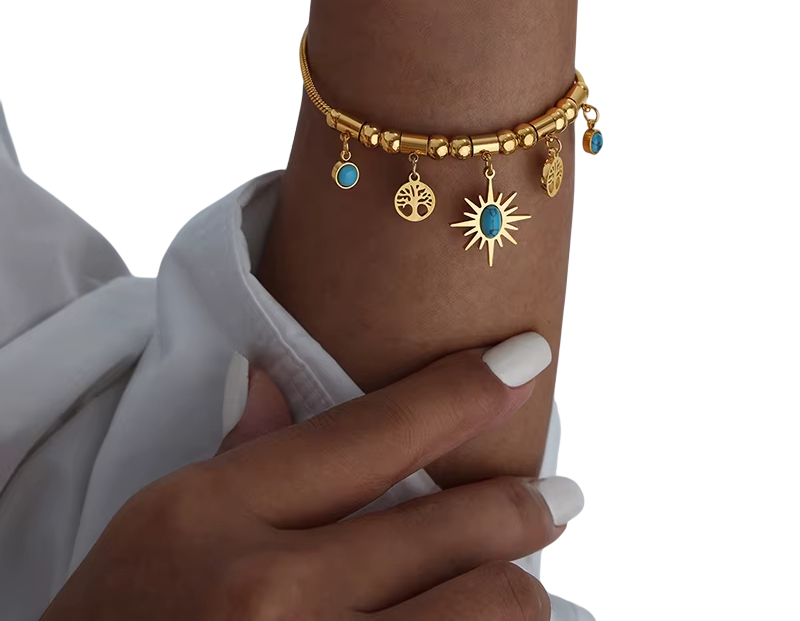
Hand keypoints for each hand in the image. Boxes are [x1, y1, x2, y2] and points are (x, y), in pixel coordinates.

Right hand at [43, 337, 583, 619]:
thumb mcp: (163, 524)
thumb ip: (240, 453)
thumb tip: (273, 375)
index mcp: (216, 513)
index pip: (374, 432)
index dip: (464, 391)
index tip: (527, 359)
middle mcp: (270, 592)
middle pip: (455, 531)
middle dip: (525, 508)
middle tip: (558, 497)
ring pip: (489, 612)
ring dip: (516, 592)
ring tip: (515, 578)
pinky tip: (475, 620)